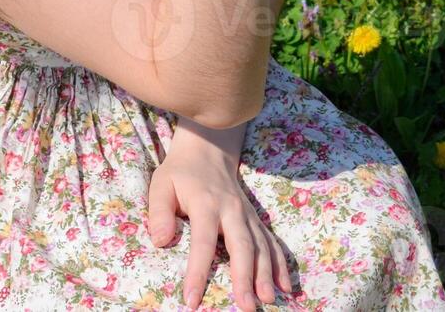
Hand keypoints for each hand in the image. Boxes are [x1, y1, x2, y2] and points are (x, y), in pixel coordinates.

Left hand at [147, 146, 292, 309]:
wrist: (207, 148)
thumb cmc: (180, 172)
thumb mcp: (161, 185)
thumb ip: (159, 213)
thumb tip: (161, 242)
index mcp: (205, 204)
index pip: (202, 242)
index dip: (198, 272)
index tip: (192, 299)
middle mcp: (231, 209)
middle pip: (241, 245)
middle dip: (245, 277)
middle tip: (247, 306)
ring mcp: (246, 214)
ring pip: (261, 245)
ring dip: (266, 274)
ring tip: (268, 299)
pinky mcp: (255, 218)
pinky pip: (271, 242)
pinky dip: (280, 264)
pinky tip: (285, 286)